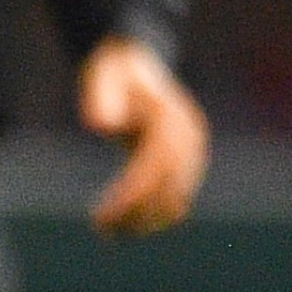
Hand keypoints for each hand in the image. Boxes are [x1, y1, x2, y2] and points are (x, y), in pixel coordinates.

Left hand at [78, 36, 210, 236]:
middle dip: (137, 212)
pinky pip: (177, 196)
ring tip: (108, 230)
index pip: (157, 164)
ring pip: (177, 197)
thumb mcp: (104, 78)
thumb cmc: (115, 73)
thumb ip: (102, 97)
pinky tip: (125, 224)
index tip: (102, 215)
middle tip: (100, 227)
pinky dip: (155, 214)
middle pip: (170, 186)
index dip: (132, 194)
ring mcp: (191, 150)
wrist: (136, 61)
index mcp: (171, 116)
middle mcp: (189, 136)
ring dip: (146, 219)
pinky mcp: (186, 161)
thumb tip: (102, 125)